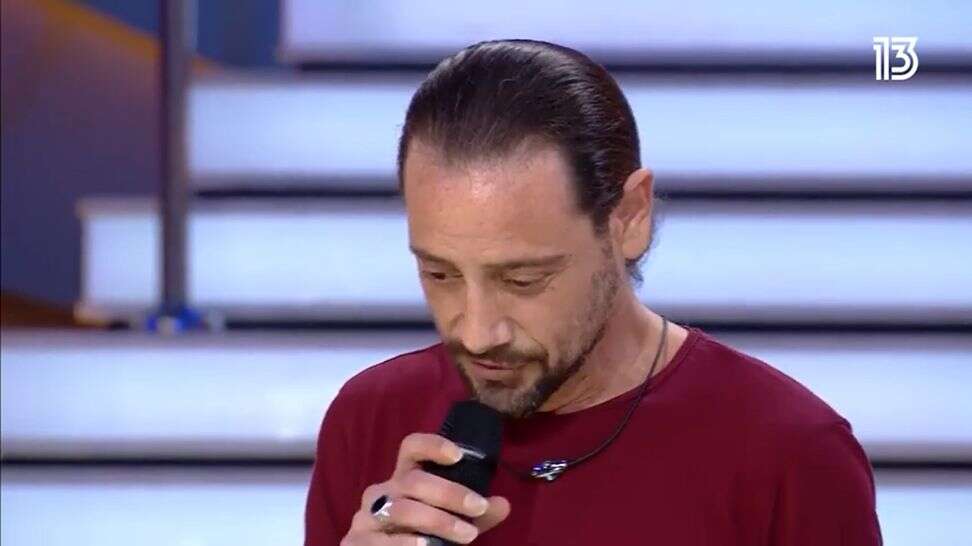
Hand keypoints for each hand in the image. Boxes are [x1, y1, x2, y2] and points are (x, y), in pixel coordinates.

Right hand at [340, 432, 510, 544]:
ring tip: (467, 536)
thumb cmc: (419, 538)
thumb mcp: (450, 524)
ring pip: (402, 509)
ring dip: (438, 521)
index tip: (459, 455)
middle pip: (413, 481)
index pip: (411, 448)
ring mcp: (365, 517)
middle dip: (450, 493)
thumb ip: (475, 516)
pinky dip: (408, 543)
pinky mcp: (356, 542)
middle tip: (478, 508)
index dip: (432, 446)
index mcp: (402, 479)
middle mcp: (381, 492)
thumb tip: (503, 504)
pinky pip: (383, 540)